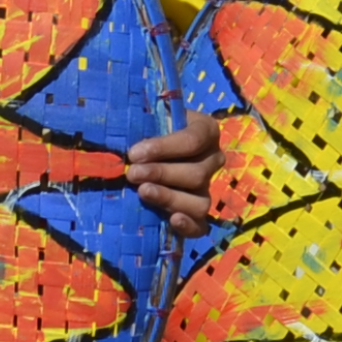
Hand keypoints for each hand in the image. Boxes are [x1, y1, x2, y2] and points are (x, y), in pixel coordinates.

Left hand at [127, 113, 222, 231]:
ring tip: (143, 192)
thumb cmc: (146, 126)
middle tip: (132, 173)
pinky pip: (201, 225)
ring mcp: (207, 187)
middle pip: (197, 174)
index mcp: (206, 131)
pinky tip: (172, 220)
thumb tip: (128, 129)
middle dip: (161, 174)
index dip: (164, 148)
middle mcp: (213, 159)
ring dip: (170, 198)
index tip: (134, 153)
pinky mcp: (197, 211)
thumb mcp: (147, 115)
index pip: (193, 140)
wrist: (144, 148)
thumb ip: (142, 118)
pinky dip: (188, 226)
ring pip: (200, 201)